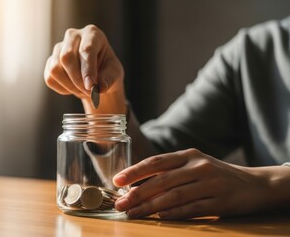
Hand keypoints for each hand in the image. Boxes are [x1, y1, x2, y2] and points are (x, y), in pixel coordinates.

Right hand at [44, 24, 125, 113]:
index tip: (91, 87)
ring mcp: (59, 48)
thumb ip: (108, 80)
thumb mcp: (115, 74)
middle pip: (67, 57)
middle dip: (77, 80)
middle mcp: (73, 36)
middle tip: (89, 93)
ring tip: (83, 91)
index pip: (86, 49)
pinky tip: (73, 88)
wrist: (96, 76)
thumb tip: (99, 88)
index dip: (88, 70)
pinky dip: (62, 89)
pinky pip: (50, 78)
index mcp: (92, 33)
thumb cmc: (107, 70)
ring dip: (70, 86)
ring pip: (55, 69)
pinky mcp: (50, 62)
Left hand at [113, 148, 275, 218]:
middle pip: (161, 180)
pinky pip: (192, 208)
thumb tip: (137, 185)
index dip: (135, 171)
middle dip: (137, 193)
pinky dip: (174, 213)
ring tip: (134, 213)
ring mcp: (210, 183)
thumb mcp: (194, 165)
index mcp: (188, 155)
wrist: (254, 184)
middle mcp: (198, 166)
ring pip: (173, 196)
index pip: (156, 162)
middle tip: (120, 204)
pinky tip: (160, 217)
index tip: (117, 181)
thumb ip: (170, 171)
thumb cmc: (216, 175)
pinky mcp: (220, 201)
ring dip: (150, 207)